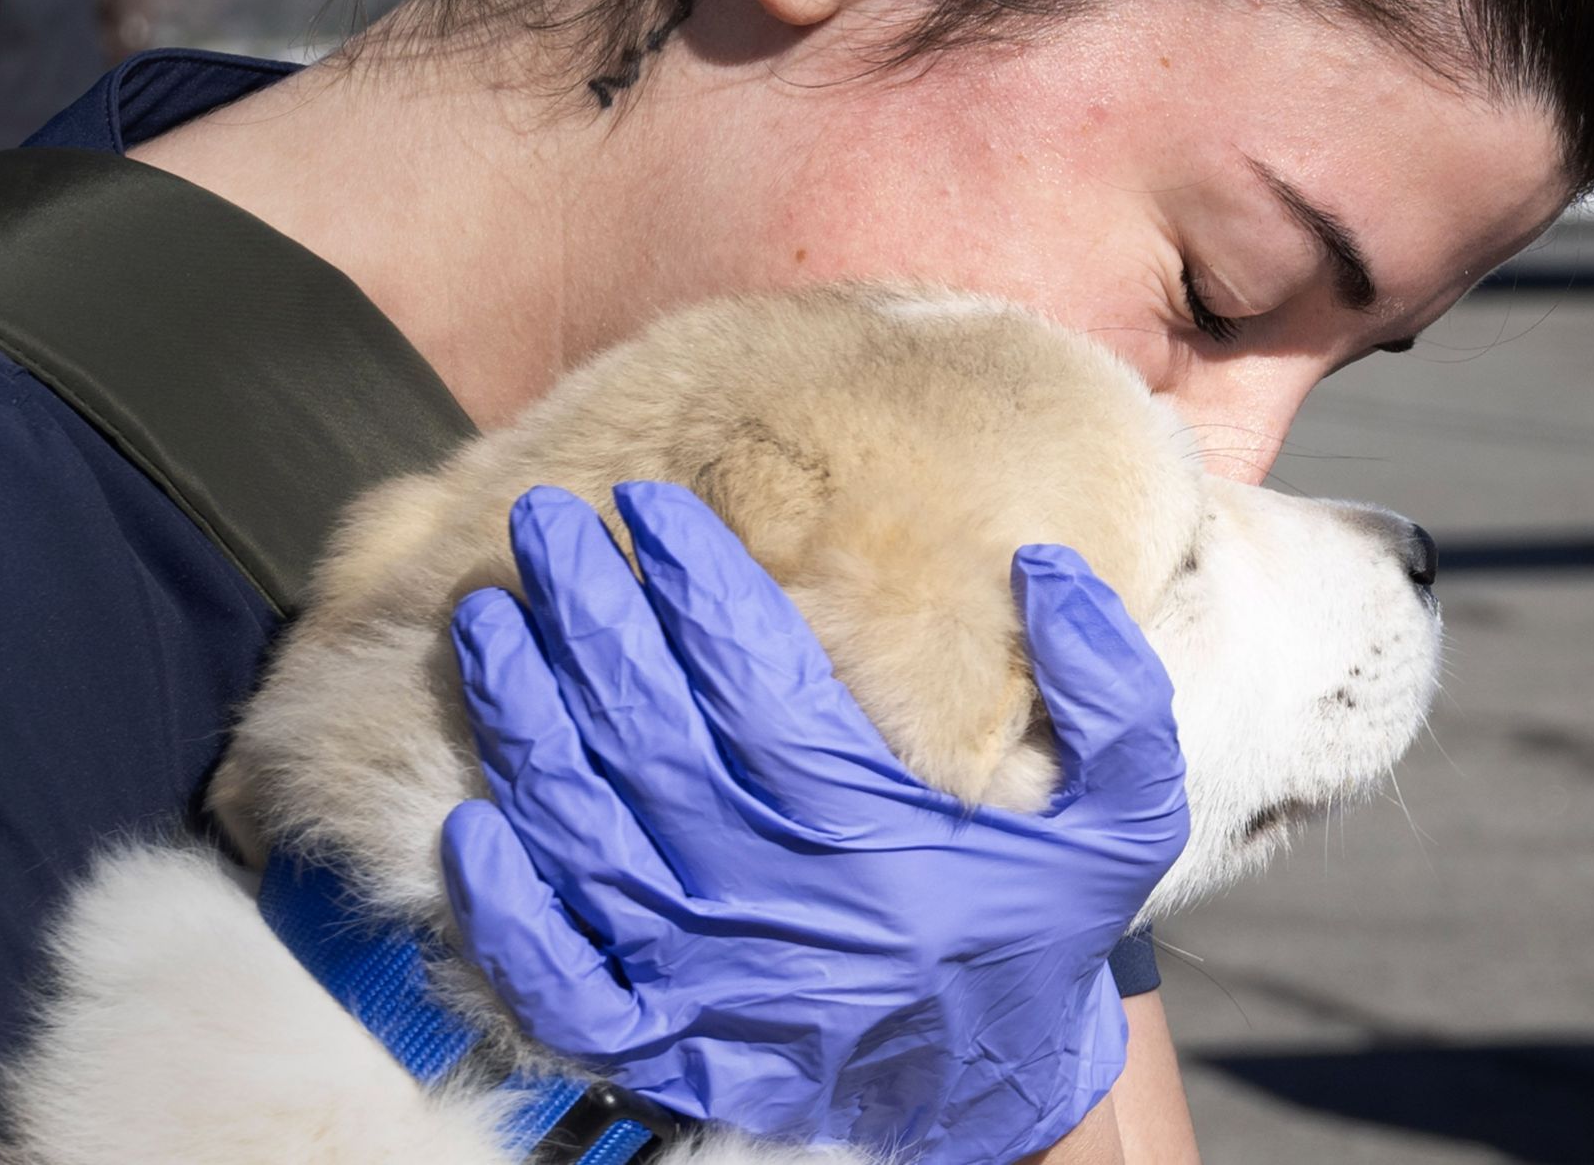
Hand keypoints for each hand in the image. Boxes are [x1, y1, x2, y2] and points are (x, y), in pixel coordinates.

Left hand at [440, 482, 1188, 1163]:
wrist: (990, 1091)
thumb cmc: (1037, 928)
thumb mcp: (1123, 814)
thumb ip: (1109, 691)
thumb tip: (1047, 566)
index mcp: (875, 829)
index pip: (758, 676)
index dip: (694, 578)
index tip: (651, 502)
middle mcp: (778, 898)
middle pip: (647, 733)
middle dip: (586, 613)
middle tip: (541, 525)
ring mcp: (710, 978)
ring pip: (584, 830)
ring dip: (524, 718)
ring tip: (487, 620)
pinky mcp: (669, 1044)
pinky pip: (560, 982)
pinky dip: (506, 912)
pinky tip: (470, 826)